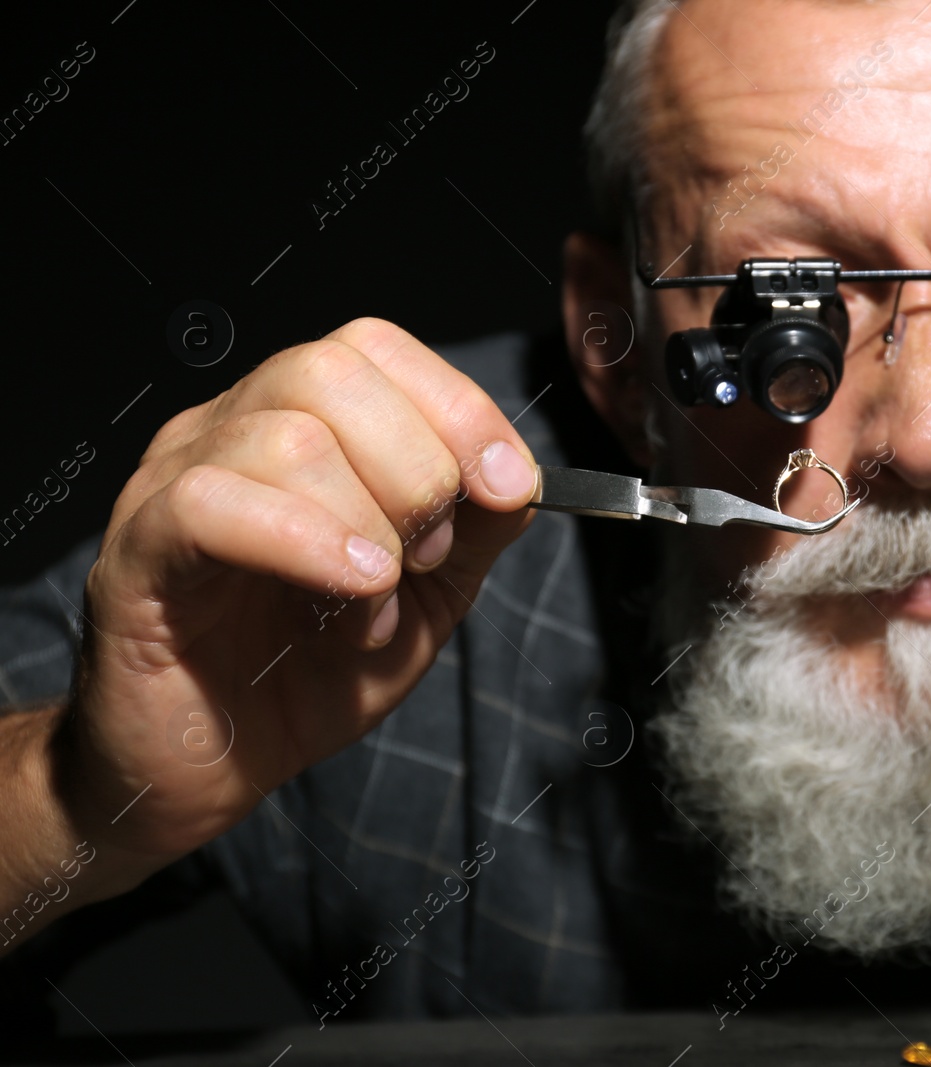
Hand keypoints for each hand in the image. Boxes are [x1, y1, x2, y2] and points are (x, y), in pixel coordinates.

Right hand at [58, 318, 540, 884]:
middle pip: (331, 372)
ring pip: (286, 437)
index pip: (374, 349)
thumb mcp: (428, 595)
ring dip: (366, 525)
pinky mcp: (136, 552)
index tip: (507, 486)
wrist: (218, 767)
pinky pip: (212, 503)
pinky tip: (355, 589)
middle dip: (417, 468)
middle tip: (427, 555)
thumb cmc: (309, 672)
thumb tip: (518, 474)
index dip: (457, 408)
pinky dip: (307, 540)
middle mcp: (228, 431)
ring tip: (376, 601)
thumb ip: (474, 528)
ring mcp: (173, 483)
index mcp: (296, 423)